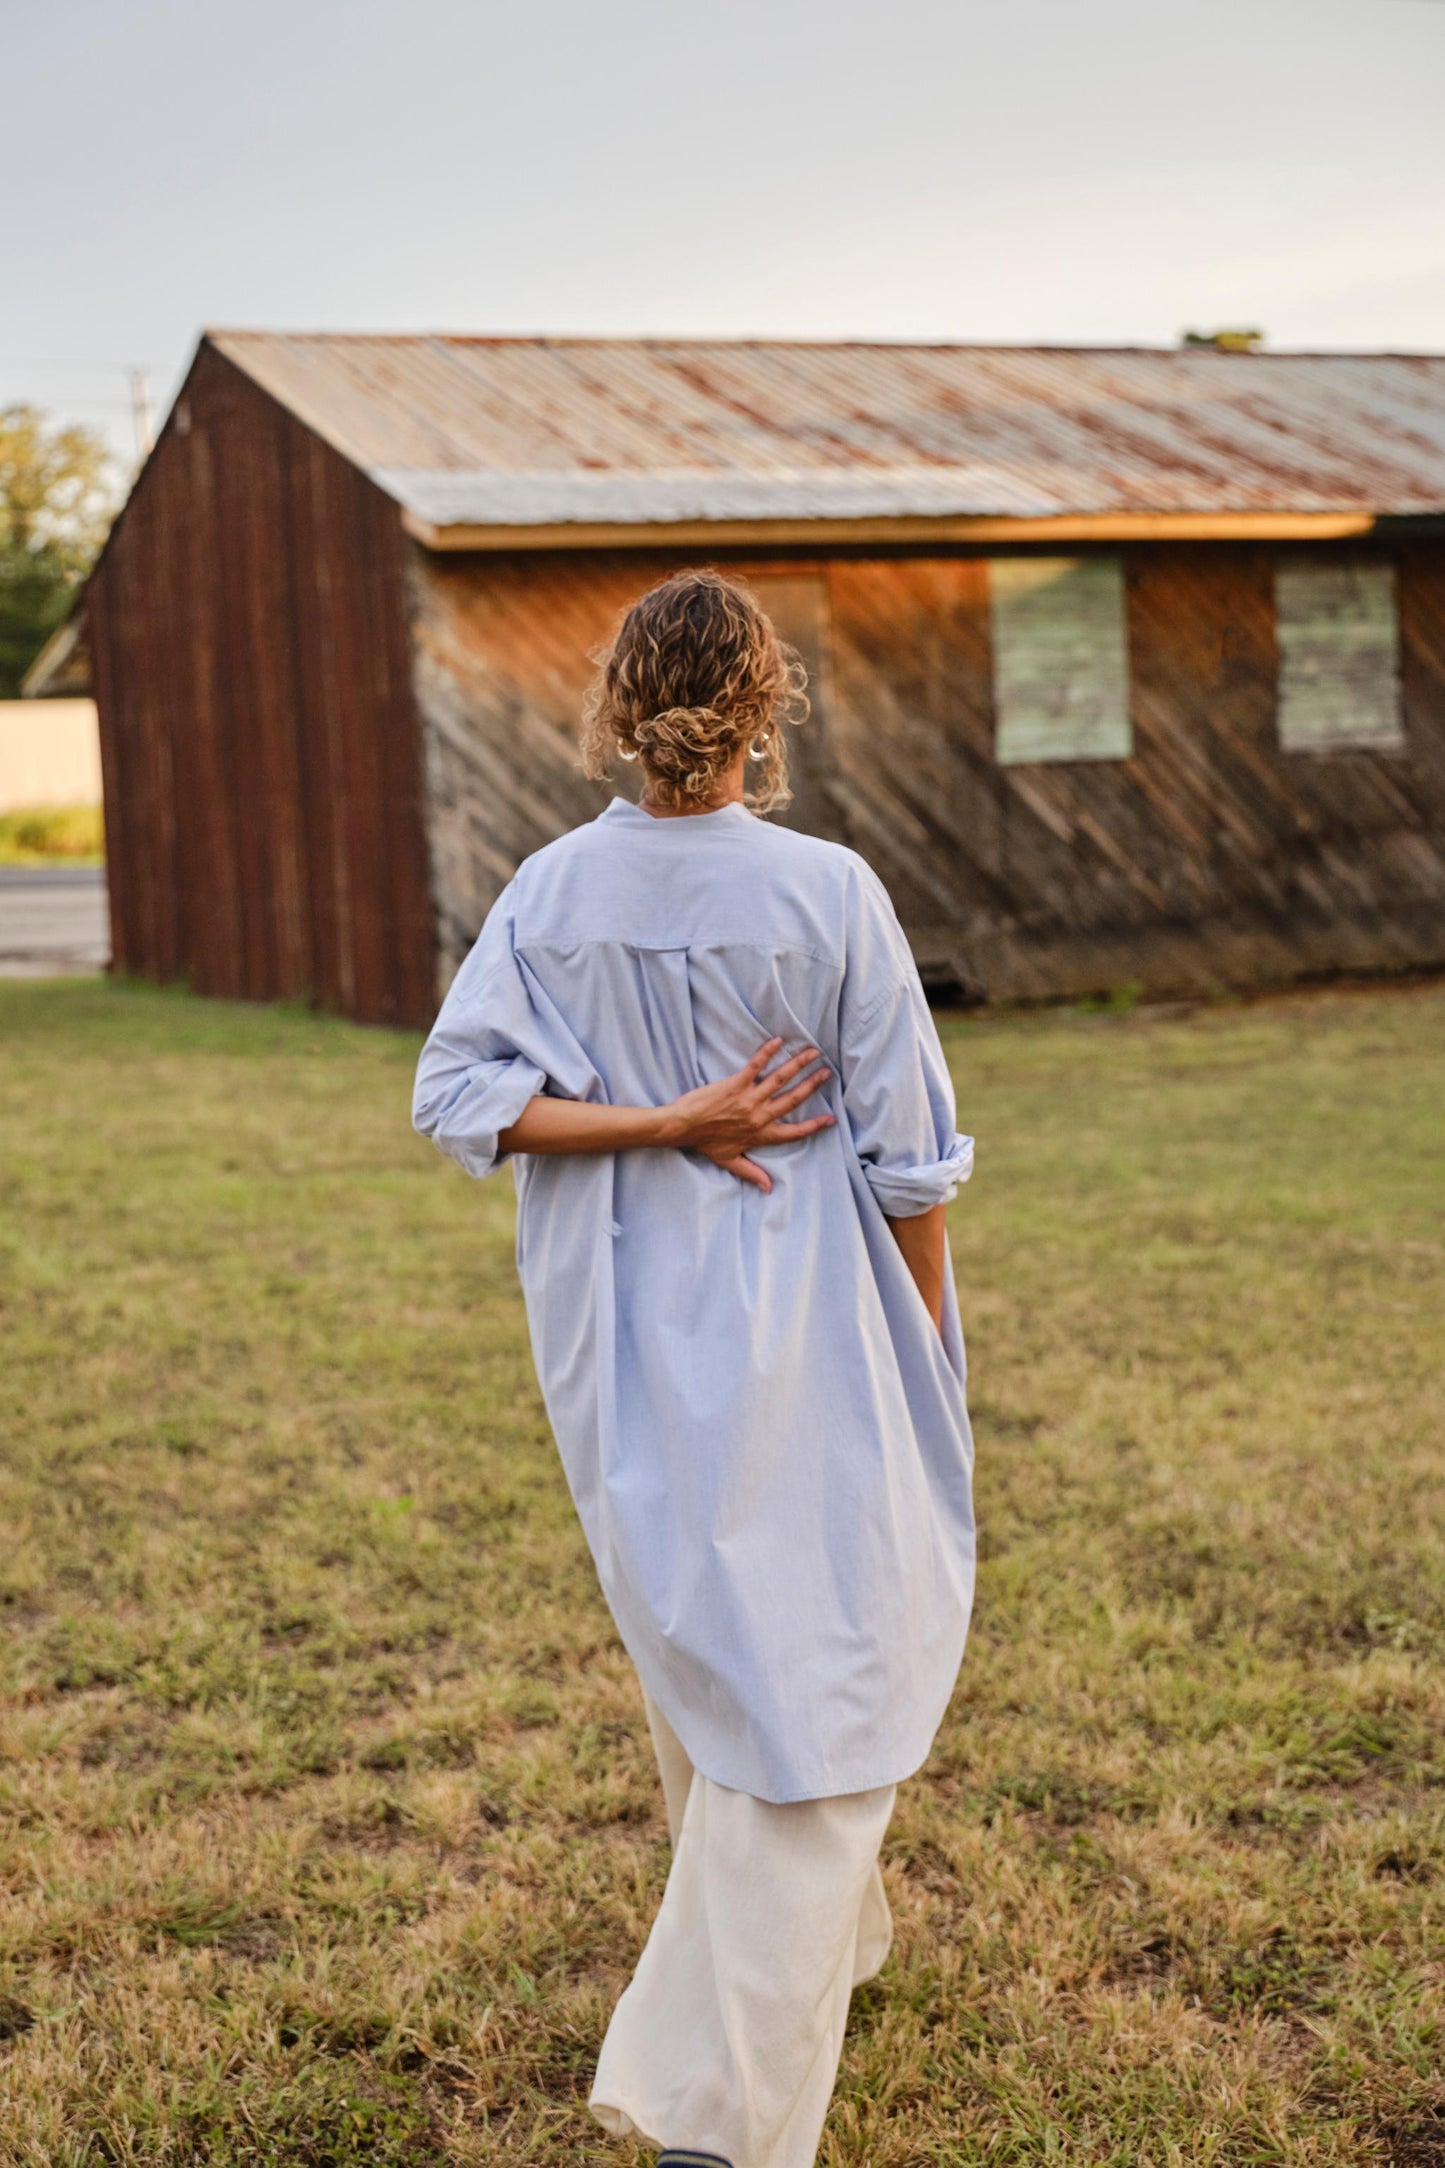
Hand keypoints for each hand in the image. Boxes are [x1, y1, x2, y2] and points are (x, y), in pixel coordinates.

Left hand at [662, 1037, 834, 1191]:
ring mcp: (748, 1099)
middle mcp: (759, 1116)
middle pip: (793, 1100)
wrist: (682, 1128)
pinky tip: (777, 1041)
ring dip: (797, 1065)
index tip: (830, 1119)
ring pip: (779, 1080)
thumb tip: (769, 1188)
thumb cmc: (704, 1143)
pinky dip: (767, 1053)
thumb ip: (751, 1173)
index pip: (793, 1132)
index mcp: (760, 1134)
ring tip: (812, 1053)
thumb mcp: (729, 1161)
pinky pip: (755, 1066)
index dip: (814, 1126)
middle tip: (827, 1073)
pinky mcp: (735, 1085)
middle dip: (812, 1086)